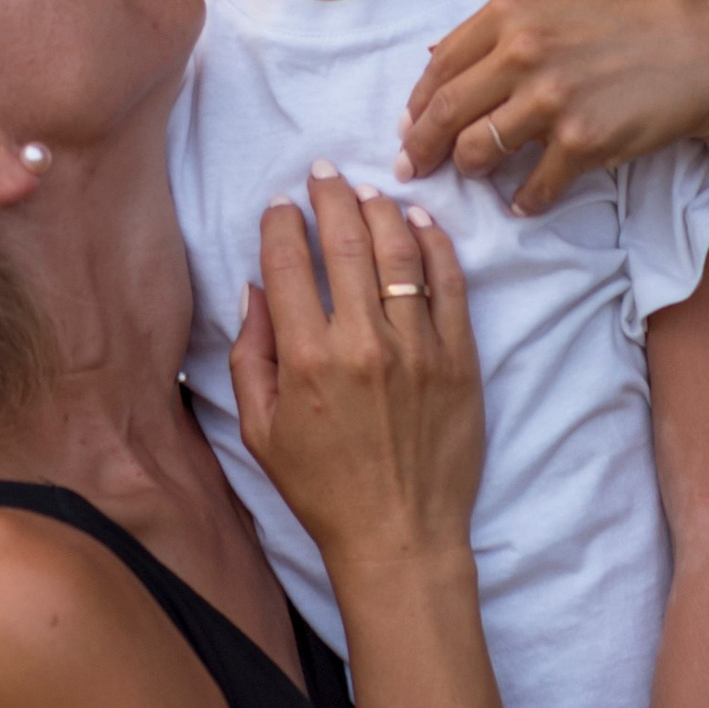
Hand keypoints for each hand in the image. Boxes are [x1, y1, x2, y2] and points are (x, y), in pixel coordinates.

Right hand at [229, 168, 482, 577]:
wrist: (399, 536)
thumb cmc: (322, 489)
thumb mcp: (259, 432)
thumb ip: (250, 356)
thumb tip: (254, 290)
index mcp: (306, 360)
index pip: (287, 263)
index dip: (279, 222)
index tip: (279, 205)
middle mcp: (362, 343)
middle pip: (344, 239)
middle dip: (329, 195)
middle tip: (323, 172)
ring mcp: (417, 347)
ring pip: (398, 250)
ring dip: (379, 208)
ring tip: (367, 191)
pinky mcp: (459, 358)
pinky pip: (449, 283)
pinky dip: (435, 244)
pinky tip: (420, 221)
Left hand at [400, 0, 708, 212]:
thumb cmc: (639, 12)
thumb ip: (503, 21)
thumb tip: (436, 53)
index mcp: (511, 10)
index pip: (439, 65)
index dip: (417, 103)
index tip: (408, 125)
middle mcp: (522, 51)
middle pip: (444, 113)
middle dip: (419, 149)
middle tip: (411, 170)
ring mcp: (551, 100)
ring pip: (476, 151)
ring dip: (469, 172)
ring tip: (475, 178)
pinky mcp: (583, 142)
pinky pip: (532, 186)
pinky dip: (523, 201)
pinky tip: (524, 202)